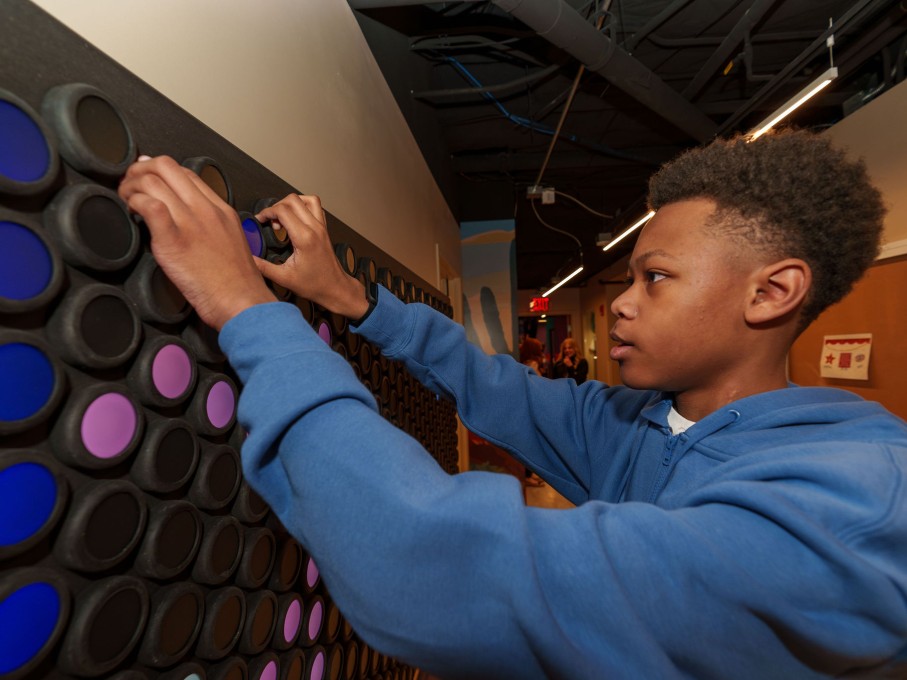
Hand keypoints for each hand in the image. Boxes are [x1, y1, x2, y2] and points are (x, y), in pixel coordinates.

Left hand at [118, 156, 275, 329]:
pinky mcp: (173, 239)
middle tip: (129, 184)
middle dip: (140, 169)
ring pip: (153, 180)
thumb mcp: (231, 244)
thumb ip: (211, 228)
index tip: (148, 179)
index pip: (186, 173)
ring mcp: (190, 222)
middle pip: (166, 166)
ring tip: (126, 199)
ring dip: (130, 186)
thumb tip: (188, 224)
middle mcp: (206, 209)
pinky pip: (148, 205)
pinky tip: (132, 213)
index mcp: (221, 210)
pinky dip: (134, 202)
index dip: (160, 171)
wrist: (242, 301)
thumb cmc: (236, 284)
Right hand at [253, 194, 368, 319]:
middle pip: (293, 200)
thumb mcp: (284, 278)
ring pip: (306, 199)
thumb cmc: (314, 285)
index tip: (260, 220)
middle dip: (277, 206)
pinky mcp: (325, 229)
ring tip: (284, 218)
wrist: (335, 288)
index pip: (282, 210)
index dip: (267, 212)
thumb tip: (248, 258)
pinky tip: (296, 220)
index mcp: (304, 238)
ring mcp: (322, 227)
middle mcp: (315, 228)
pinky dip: (304, 206)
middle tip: (270, 222)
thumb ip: (263, 267)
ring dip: (292, 203)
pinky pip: (316, 207)